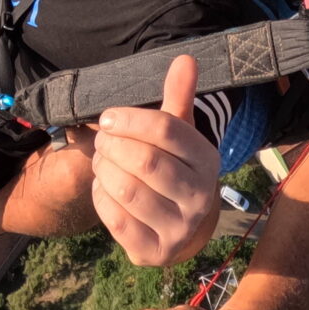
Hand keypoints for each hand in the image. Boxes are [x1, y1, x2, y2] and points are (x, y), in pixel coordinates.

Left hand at [90, 57, 221, 267]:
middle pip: (144, 162)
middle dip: (112, 146)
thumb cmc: (174, 166)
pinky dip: (101, 198)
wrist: (180, 226)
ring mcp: (179, 229)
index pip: (167, 130)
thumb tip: (185, 57)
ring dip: (103, 170)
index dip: (130, 120)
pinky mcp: (155, 252)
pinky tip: (102, 186)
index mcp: (207, 160)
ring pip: (127, 191)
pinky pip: (116, 221)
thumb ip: (178, 96)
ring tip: (101, 160)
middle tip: (101, 139)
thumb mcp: (179, 132)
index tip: (108, 117)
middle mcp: (200, 197)